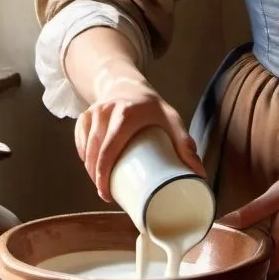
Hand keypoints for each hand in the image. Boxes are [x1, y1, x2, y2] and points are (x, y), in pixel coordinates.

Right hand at [74, 85, 204, 202]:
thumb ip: (185, 143)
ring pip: (85, 147)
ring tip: (101, 185)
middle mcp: (106, 112)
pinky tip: (89, 168)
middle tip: (106, 194)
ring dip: (89, 169)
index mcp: (125, 114)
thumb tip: (199, 175)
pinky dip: (82, 156)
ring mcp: (93, 112)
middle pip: (94, 152)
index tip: (107, 194)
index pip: (108, 150)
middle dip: (96, 177)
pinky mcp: (85, 115)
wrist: (129, 84)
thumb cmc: (152, 106)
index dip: (103, 175)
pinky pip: (79, 140)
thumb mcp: (171, 119)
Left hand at [222, 173, 278, 279]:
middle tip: (237, 270)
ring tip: (252, 272)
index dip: (245, 269)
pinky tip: (272, 269)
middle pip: (271, 278)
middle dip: (255, 277)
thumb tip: (226, 223)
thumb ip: (252, 211)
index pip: (260, 267)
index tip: (230, 266)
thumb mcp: (276, 195)